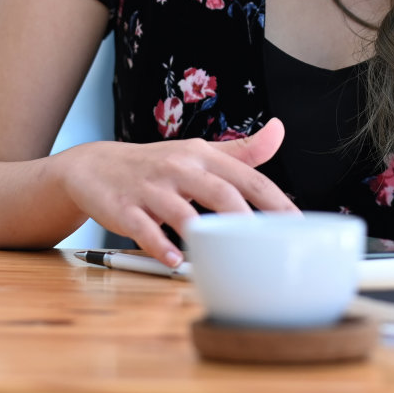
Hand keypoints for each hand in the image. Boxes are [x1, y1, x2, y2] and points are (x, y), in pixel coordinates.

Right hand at [55, 119, 298, 266]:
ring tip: (225, 256)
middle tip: (271, 248)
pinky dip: (160, 247)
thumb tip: (280, 130)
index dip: (277, 203)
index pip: (249, 178)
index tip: (299, 228)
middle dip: (248, 220)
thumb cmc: (156, 165)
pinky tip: (175, 262)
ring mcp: (150, 190)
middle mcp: (179, 169)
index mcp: (202, 157)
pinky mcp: (124, 209)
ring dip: (204, 235)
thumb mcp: (198, 153)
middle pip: (221, 194)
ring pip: (182, 212)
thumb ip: (241, 150)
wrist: (93, 166)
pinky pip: (143, 230)